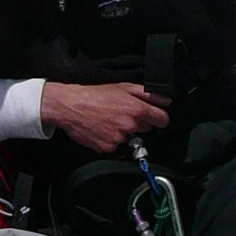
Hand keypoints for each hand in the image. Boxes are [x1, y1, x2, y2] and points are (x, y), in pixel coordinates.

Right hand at [40, 81, 170, 153]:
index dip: (159, 118)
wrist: (70, 106)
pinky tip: (102, 129)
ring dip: (123, 132)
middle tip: (122, 114)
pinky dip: (111, 140)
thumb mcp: (123, 87)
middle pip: (146, 129)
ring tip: (108, 120)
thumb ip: (147, 94)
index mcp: (136, 109)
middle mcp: (130, 125)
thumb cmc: (94, 95)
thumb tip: (166, 100)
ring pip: (130, 138)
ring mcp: (119, 138)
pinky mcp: (108, 148)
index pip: (162, 120)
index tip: (155, 118)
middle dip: (138, 123)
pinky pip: (116, 146)